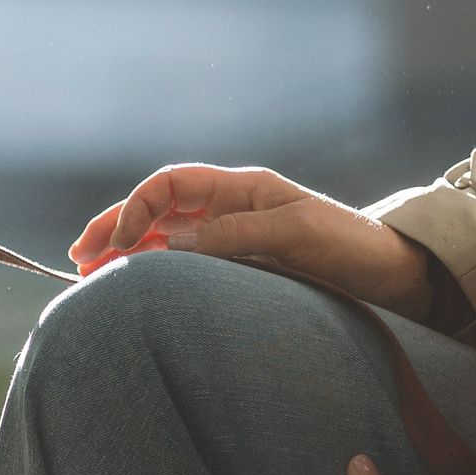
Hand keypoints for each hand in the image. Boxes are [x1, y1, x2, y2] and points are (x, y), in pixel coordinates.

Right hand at [71, 164, 435, 316]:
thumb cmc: (353, 246)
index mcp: (239, 188)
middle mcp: (228, 209)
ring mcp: (230, 238)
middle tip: (79, 259)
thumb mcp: (296, 234)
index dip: (135, 208)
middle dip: (113, 228)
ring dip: (125, 253)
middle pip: (154, 209)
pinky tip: (134, 290)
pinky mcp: (238, 268)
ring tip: (92, 275)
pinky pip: (183, 265)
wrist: (395, 276)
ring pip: (162, 238)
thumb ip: (235, 236)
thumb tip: (171, 247)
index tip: (119, 244)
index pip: (168, 185)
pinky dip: (152, 273)